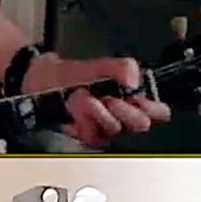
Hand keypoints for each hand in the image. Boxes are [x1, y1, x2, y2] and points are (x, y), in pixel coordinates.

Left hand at [25, 53, 170, 146]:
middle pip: (141, 124)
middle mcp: (122, 116)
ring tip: (82, 96)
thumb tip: (134, 81)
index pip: (158, 111)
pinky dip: (83, 117)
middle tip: (110, 98)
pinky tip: (74, 106)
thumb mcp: (100, 65)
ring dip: (98, 111)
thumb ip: (121, 67)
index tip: (138, 98)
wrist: (42, 81)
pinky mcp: (87, 135)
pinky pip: (93, 133)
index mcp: (132, 99)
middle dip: (125, 110)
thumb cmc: (72, 74)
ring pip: (115, 128)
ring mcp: (105, 128)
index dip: (153, 108)